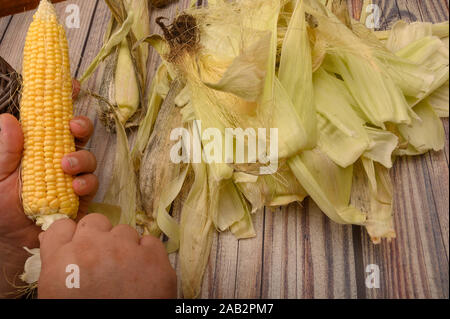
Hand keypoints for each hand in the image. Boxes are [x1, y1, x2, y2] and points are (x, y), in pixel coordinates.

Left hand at [0, 113, 97, 296]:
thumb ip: (5, 152)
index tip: (73, 85)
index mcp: (36, 145)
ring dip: (82, 157)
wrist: (9, 238)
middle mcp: (57, 155)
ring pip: (89, 156)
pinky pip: (91, 183)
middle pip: (79, 132)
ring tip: (66, 166)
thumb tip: (10, 119)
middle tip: (73, 127)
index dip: (64, 98)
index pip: (52, 117)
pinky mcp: (81, 196)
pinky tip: (74, 187)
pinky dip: (85, 182)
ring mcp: (71, 175)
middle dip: (81, 125)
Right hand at [38, 214, 176, 298]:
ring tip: (126, 272)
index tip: (78, 245)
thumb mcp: (58, 295)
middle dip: (99, 236)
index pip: (61, 227)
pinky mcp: (153, 257)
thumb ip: (59, 267)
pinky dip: (148, 255)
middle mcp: (91, 247)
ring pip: (124, 231)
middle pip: (94, 221)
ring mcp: (125, 249)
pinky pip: (150, 242)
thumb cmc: (84, 318)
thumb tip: (65, 248)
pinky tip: (145, 274)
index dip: (72, 236)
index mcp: (61, 261)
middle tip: (104, 259)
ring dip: (125, 246)